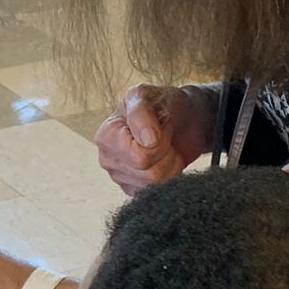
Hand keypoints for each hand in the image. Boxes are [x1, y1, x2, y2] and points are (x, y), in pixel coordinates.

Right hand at [95, 84, 215, 195]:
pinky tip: (164, 160)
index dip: (158, 142)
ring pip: (155, 184)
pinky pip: (157, 193)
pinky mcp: (134, 189)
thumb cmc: (162, 104)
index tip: (159, 126)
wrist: (183, 117)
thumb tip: (146, 141)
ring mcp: (120, 177)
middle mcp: (108, 159)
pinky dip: (169, 175)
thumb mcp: (148, 96)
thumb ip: (142, 113)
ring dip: (170, 163)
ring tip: (166, 146)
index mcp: (106, 136)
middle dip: (165, 153)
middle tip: (165, 135)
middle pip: (148, 173)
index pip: (138, 157)